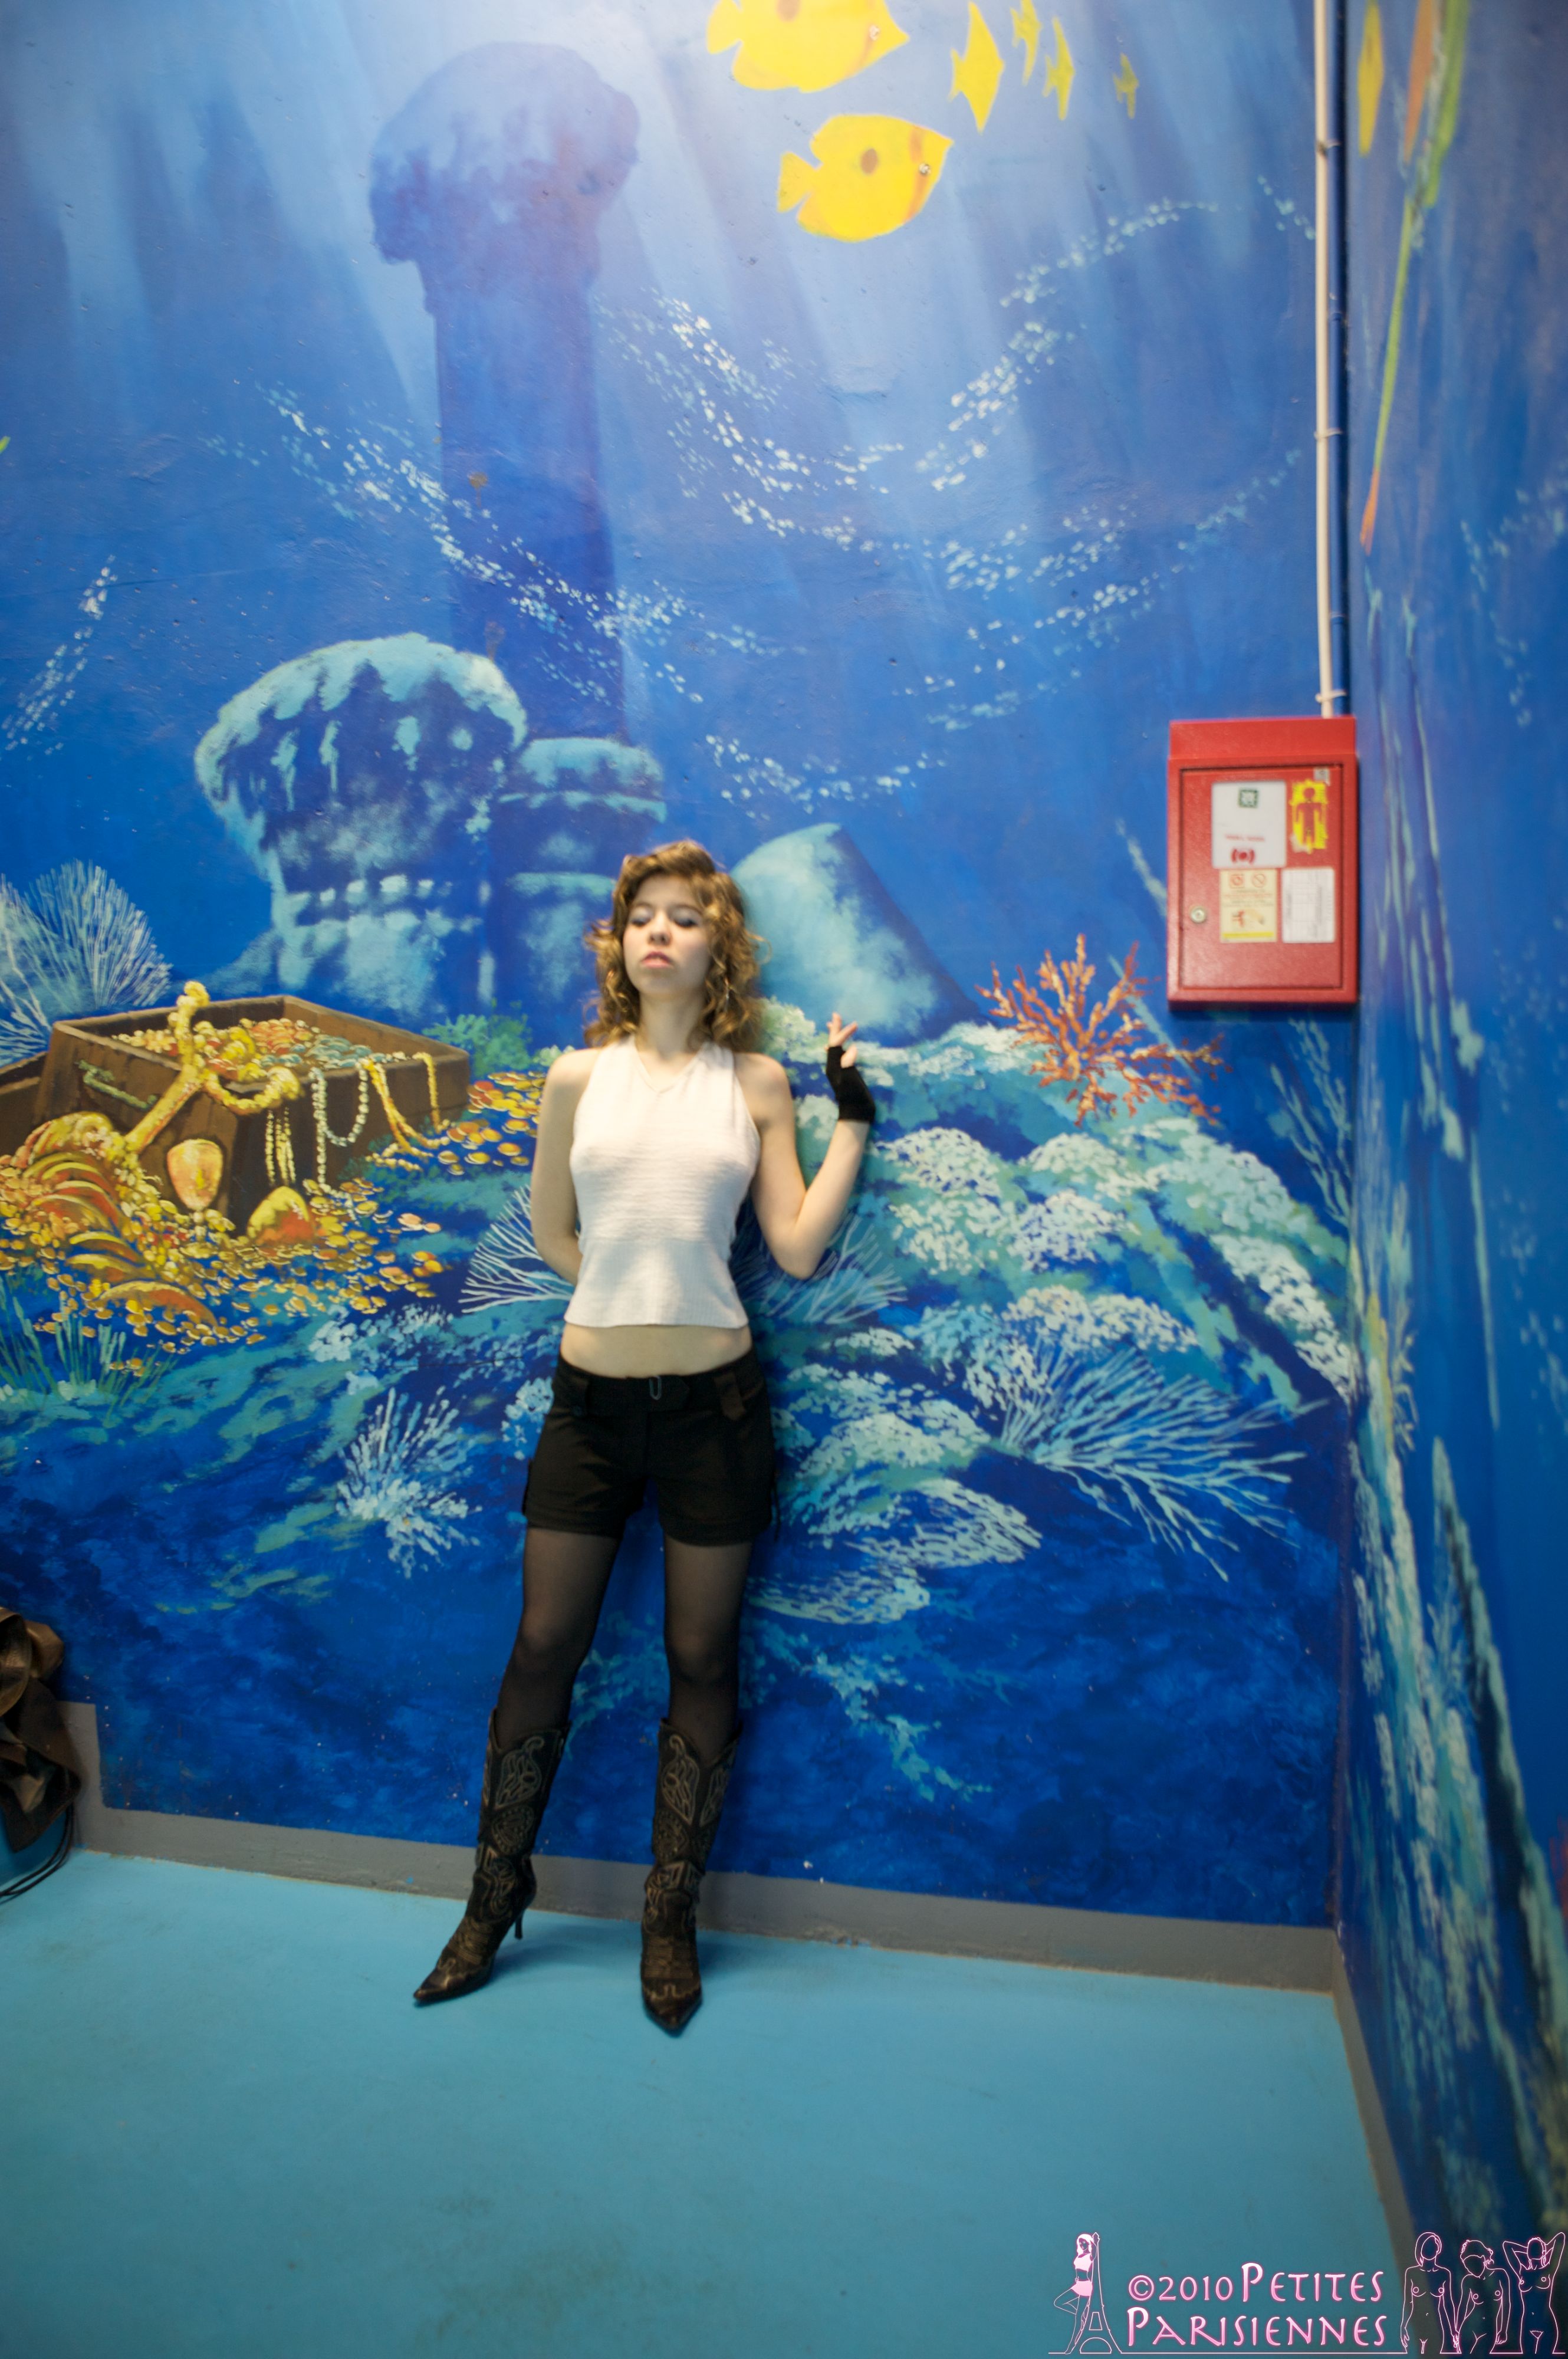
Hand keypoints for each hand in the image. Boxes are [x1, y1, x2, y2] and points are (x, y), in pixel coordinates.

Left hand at [825, 1011, 873, 1125]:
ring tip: (832, 1024)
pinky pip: (838, 1055)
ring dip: (834, 1035)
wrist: (856, 1113)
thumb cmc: (855, 1099)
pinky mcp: (843, 1073)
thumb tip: (852, 1049)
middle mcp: (833, 1066)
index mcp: (834, 1066)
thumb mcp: (852, 1082)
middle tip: (835, 1015)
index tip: (855, 1025)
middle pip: (832, 1044)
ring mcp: (838, 1070)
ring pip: (834, 1048)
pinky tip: (838, 1046)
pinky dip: (838, 1046)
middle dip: (834, 1029)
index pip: (836, 1044)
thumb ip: (849, 1065)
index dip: (844, 1033)